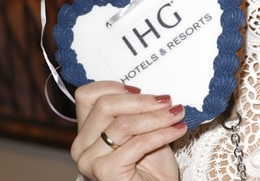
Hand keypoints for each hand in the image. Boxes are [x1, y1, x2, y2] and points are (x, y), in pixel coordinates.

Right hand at [71, 81, 187, 180]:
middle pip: (105, 105)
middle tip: (167, 101)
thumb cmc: (151, 165)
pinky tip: (177, 130)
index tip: (141, 89)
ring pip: (123, 123)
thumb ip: (137, 111)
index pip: (87, 96)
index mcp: (88, 131)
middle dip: (142, 101)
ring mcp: (90, 160)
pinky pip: (137, 143)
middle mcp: (82, 145)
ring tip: (177, 115)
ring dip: (157, 117)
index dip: (113, 87)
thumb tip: (154, 91)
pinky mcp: (105, 171)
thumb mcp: (143, 129)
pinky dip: (162, 134)